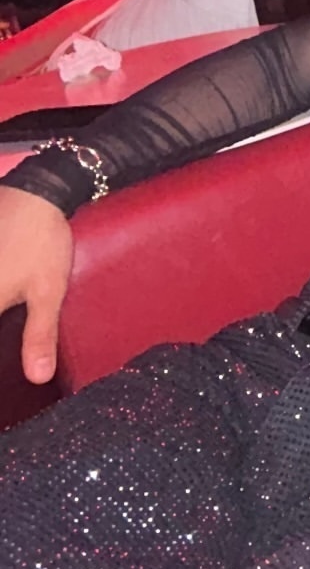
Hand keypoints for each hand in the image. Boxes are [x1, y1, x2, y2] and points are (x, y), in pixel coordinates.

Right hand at [0, 184, 73, 381]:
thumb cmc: (42, 243)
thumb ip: (39, 336)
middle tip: (10, 318)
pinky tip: (5, 296)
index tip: (7, 358)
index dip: (1, 354)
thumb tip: (38, 378)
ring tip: (8, 309)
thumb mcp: (47, 292)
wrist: (37, 190)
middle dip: (0, 322)